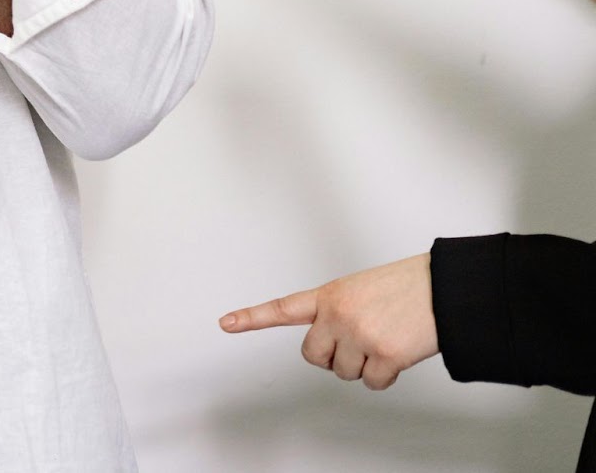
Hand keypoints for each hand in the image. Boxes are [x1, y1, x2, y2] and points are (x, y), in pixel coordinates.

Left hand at [219, 254, 437, 390]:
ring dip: (363, 365)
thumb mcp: (360, 289)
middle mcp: (337, 315)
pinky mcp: (383, 356)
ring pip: (344, 372)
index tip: (226, 323)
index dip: (253, 318)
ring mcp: (358, 336)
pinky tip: (398, 353)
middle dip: (332, 357)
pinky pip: (372, 383)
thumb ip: (339, 311)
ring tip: (385, 340)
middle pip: (314, 356)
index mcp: (329, 295)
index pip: (283, 308)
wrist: (443, 289)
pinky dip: (385, 376)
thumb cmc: (406, 287)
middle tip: (357, 343)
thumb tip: (335, 344)